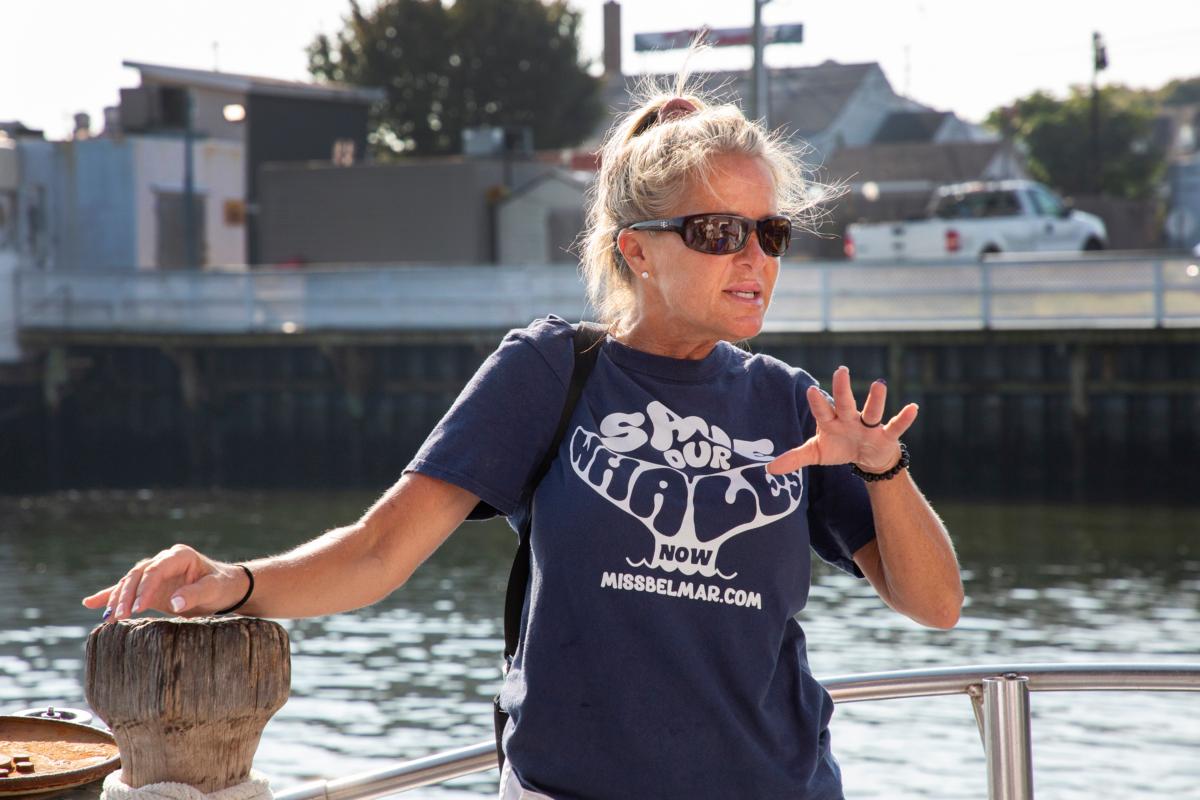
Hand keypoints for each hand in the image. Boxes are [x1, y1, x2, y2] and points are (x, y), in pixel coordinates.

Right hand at [81, 544, 247, 620]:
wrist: (226, 589)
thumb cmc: (222, 587)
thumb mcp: (214, 590)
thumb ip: (195, 594)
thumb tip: (174, 603)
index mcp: (179, 556)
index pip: (155, 570)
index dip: (145, 588)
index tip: (139, 609)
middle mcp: (163, 560)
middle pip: (137, 575)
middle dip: (126, 595)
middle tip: (119, 617)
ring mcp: (155, 573)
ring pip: (129, 582)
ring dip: (117, 599)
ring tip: (108, 619)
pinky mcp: (150, 587)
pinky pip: (127, 589)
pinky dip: (109, 596)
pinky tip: (90, 603)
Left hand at [767, 366, 916, 474]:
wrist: (865, 458)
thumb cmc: (839, 448)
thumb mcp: (816, 453)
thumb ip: (794, 458)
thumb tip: (768, 469)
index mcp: (831, 422)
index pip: (822, 411)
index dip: (818, 403)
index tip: (811, 390)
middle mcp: (850, 419)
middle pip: (845, 403)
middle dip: (843, 389)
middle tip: (841, 371)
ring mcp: (869, 426)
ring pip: (872, 412)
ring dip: (876, 400)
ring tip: (879, 384)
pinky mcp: (886, 436)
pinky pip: (895, 426)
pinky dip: (904, 418)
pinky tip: (913, 408)